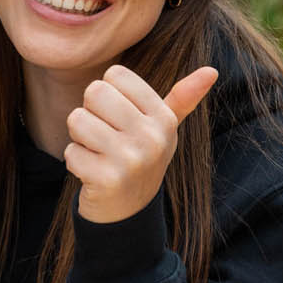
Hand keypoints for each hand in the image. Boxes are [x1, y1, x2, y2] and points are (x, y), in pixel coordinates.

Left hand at [65, 64, 217, 224]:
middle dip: (90, 115)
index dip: (107, 96)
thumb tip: (211, 70)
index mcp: (164, 118)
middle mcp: (152, 136)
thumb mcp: (164, 129)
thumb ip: (182, 98)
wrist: (129, 212)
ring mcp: (132, 159)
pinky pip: (70, 151)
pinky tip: (93, 174)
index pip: (115, 75)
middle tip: (105, 138)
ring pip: (77, 120)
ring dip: (79, 139)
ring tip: (99, 155)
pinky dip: (75, 163)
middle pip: (94, 92)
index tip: (119, 120)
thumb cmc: (140, 158)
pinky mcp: (108, 179)